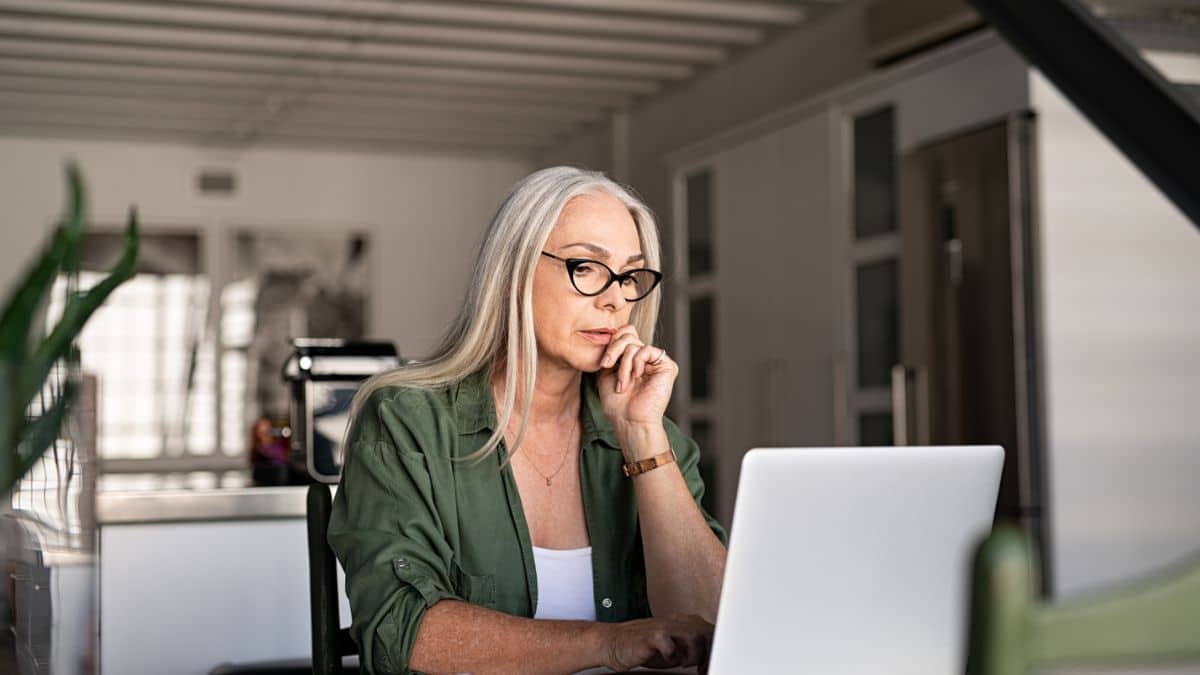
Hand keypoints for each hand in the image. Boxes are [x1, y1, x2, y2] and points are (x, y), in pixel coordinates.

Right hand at [591, 615, 712, 672]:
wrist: (614, 643)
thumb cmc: (644, 648)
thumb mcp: (674, 649)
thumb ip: (692, 649)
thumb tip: (711, 659)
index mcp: (684, 622)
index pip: (710, 630)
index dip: (715, 649)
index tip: (710, 665)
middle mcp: (676, 621)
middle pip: (706, 631)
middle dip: (707, 652)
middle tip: (700, 667)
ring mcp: (664, 626)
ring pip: (693, 635)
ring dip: (691, 654)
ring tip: (681, 663)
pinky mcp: (652, 635)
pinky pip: (670, 645)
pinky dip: (671, 656)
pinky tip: (666, 659)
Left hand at [597, 324, 677, 430]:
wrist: (629, 421)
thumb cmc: (617, 404)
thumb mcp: (606, 373)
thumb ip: (611, 352)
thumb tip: (612, 333)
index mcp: (632, 359)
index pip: (624, 334)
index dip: (612, 342)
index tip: (603, 362)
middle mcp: (646, 358)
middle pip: (628, 334)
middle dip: (613, 350)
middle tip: (606, 365)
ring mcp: (656, 362)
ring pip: (634, 344)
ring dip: (623, 365)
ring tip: (622, 383)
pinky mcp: (667, 366)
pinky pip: (646, 350)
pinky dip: (636, 363)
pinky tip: (636, 377)